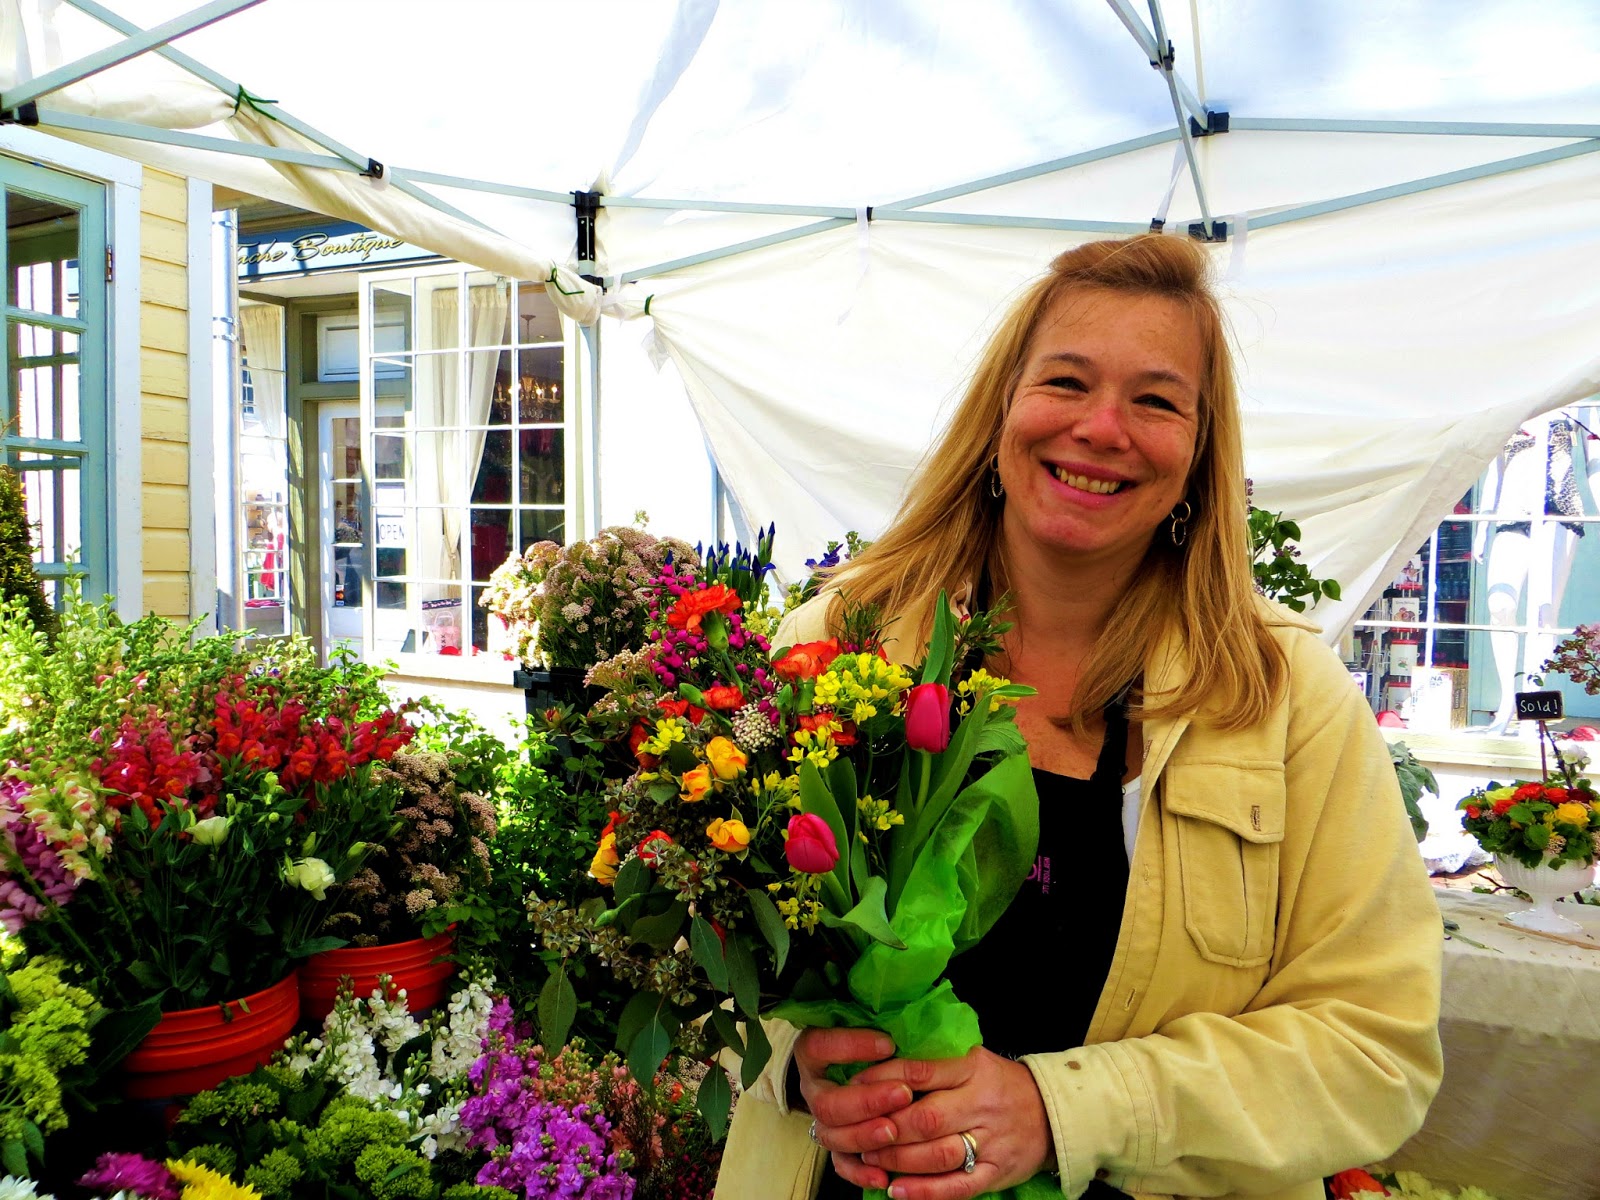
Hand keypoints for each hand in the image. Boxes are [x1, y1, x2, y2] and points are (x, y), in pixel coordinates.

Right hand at [794, 1027, 909, 1190]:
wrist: (853, 1067)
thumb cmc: (867, 1041)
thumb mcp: (865, 1026)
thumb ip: (876, 1025)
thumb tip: (902, 1027)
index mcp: (813, 1052)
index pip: (820, 1046)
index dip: (851, 1046)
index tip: (888, 1044)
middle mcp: (813, 1088)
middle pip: (827, 1103)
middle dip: (865, 1101)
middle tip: (901, 1093)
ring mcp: (822, 1119)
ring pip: (832, 1136)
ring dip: (863, 1135)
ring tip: (893, 1131)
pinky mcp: (835, 1146)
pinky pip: (841, 1164)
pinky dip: (860, 1173)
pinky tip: (883, 1175)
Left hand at [850, 1046, 1055, 1199]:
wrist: (1053, 1113)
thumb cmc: (1002, 1084)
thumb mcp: (974, 1062)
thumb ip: (936, 1068)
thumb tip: (883, 1074)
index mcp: (973, 1070)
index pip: (921, 1073)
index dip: (884, 1081)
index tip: (856, 1087)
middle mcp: (981, 1104)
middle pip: (926, 1118)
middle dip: (887, 1128)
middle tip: (858, 1132)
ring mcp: (990, 1142)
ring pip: (938, 1155)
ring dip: (898, 1160)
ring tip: (871, 1159)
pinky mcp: (996, 1173)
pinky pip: (957, 1186)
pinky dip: (925, 1192)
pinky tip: (897, 1191)